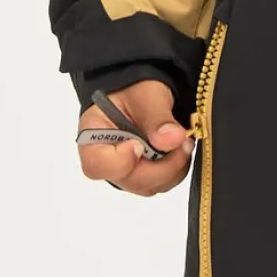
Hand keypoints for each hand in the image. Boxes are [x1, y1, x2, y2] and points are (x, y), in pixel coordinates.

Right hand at [77, 78, 193, 194]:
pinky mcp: (144, 178)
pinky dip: (177, 169)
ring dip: (173, 167)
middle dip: (161, 165)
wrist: (145, 93)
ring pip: (149, 186)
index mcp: (92, 136)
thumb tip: (172, 139)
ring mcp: (126, 173)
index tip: (139, 144)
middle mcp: (106, 161)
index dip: (120, 161)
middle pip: (129, 180)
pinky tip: (181, 148)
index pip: (96, 165)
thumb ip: (157, 117)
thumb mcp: (146, 94)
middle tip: (182, 140)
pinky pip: (163, 184)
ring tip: (183, 140)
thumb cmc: (136, 90)